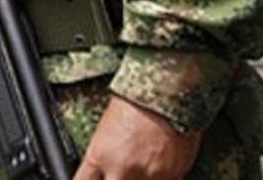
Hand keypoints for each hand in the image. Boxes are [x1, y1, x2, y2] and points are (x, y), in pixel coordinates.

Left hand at [73, 95, 201, 179]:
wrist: (164, 92)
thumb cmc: (134, 100)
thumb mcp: (106, 127)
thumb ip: (104, 154)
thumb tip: (105, 168)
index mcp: (99, 156)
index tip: (92, 178)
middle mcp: (121, 170)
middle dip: (115, 179)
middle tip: (120, 172)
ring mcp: (147, 175)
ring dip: (138, 178)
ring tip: (142, 164)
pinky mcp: (171, 176)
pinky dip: (160, 177)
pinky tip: (159, 165)